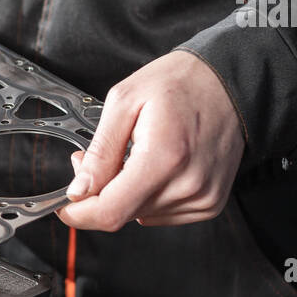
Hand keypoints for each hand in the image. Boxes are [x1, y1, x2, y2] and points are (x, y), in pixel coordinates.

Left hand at [58, 50, 244, 230]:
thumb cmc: (181, 83)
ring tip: (135, 156)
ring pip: (141, 215)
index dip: (80, 214)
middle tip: (100, 159)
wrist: (231, 81)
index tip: (66, 206)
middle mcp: (188, 184)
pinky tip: (159, 167)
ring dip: (127, 193)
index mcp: (165, 157)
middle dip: (100, 193)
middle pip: (123, 214)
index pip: (112, 211)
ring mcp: (203, 197)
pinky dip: (150, 196)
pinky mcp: (210, 203)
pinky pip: (164, 214)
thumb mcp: (125, 101)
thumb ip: (100, 152)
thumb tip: (79, 191)